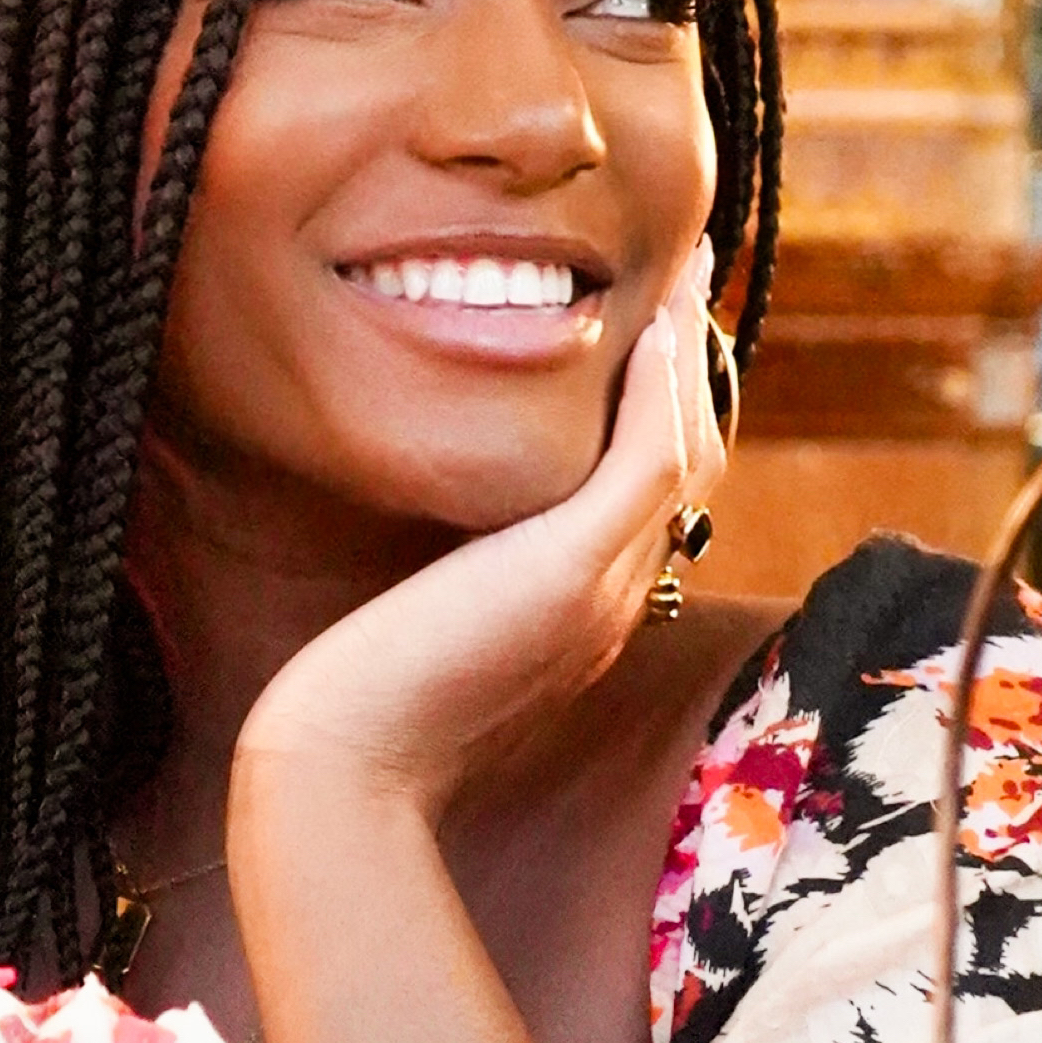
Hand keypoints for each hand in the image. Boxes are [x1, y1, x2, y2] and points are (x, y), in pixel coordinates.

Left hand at [233, 260, 721, 833]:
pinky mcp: (574, 570)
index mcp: (585, 612)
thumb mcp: (424, 626)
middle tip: (690, 277)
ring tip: (687, 269)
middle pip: (693, 466)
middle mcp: (617, 599)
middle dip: (695, 368)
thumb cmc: (357, 714)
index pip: (654, 496)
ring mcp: (607, 587)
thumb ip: (454, 579)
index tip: (651, 333)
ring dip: (692, 354)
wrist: (346, 773)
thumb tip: (439, 537)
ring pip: (690, 452)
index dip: (665, 410)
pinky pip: (651, 461)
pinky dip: (661, 387)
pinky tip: (656, 322)